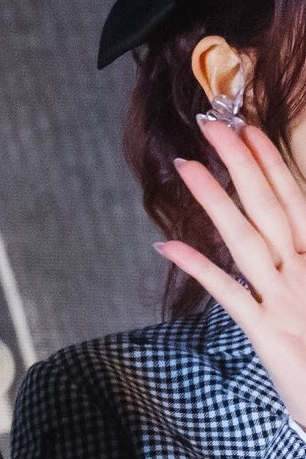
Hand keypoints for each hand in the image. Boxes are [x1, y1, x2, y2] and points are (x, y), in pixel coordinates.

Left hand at [157, 119, 305, 423]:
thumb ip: (302, 255)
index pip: (293, 199)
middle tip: (211, 124)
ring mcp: (286, 300)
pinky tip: (167, 246)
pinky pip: (228, 295)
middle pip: (268, 207)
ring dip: (215, 200)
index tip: (246, 129)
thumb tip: (289, 231)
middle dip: (239, 162)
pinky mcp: (268, 333)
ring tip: (186, 167)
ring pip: (246, 240)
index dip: (268, 162)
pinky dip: (198, 268)